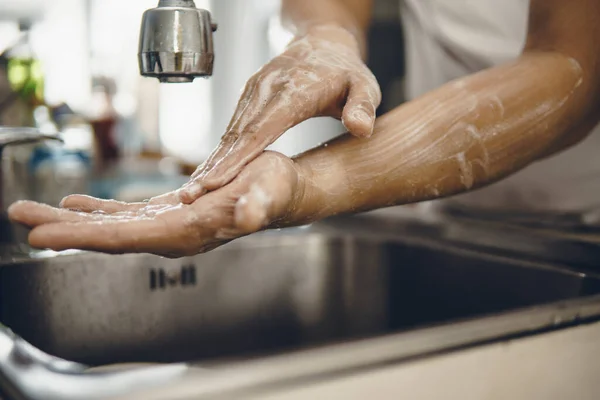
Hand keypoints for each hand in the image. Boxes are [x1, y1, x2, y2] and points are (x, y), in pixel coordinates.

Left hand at [7, 152, 303, 257]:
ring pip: (109, 227)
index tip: (43, 234)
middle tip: (19, 218)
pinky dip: (96, 210)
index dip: (82, 235)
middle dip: (61, 229)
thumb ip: (256, 205)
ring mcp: (166, 226)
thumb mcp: (269, 189)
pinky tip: (76, 203)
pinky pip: (124, 215)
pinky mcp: (167, 214)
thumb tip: (246, 216)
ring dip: (69, 221)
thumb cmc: (275, 189)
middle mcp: (170, 233)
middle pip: (106, 235)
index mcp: (187, 230)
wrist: (280, 192)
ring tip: (31, 212)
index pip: (125, 237)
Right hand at [176, 24, 380, 203]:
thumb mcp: (365, 86)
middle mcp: (267, 91)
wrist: (323, 43)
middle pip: (237, 135)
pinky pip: (232, 129)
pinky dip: (219, 153)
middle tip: (192, 196)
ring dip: (212, 162)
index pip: (261, 129)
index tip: (217, 181)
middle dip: (215, 167)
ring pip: (230, 133)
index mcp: (294, 91)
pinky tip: (208, 174)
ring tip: (192, 192)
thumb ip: (363, 106)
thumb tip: (360, 128)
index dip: (238, 158)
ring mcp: (254, 93)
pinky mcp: (249, 98)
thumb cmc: (345, 72)